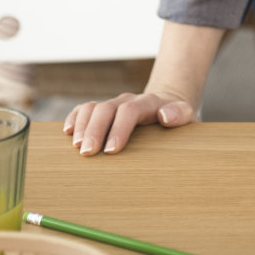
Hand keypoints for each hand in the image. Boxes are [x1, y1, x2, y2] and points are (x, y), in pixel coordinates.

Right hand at [64, 89, 196, 155]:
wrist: (168, 104)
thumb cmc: (177, 118)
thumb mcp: (187, 115)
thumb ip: (180, 114)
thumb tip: (165, 116)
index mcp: (148, 103)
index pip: (130, 111)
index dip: (119, 129)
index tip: (111, 150)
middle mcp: (127, 101)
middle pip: (106, 109)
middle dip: (95, 130)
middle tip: (87, 153)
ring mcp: (114, 104)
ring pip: (92, 108)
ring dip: (81, 126)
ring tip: (75, 146)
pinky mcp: (103, 110)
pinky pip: (84, 109)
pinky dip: (74, 118)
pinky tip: (67, 133)